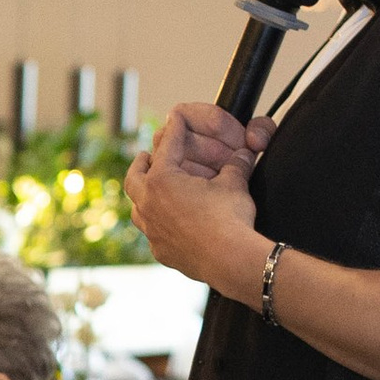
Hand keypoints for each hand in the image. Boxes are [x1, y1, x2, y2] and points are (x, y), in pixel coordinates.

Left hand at [127, 104, 272, 297]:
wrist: (231, 260)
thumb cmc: (230, 219)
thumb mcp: (235, 182)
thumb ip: (236, 163)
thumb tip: (244, 154)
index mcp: (162, 181)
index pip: (167, 146)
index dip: (174, 129)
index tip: (174, 119)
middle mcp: (148, 205)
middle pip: (134, 178)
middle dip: (141, 164)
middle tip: (146, 156)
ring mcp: (152, 231)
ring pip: (137, 208)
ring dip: (143, 196)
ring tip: (152, 190)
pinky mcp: (161, 251)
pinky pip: (151, 233)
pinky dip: (156, 223)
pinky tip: (166, 222)